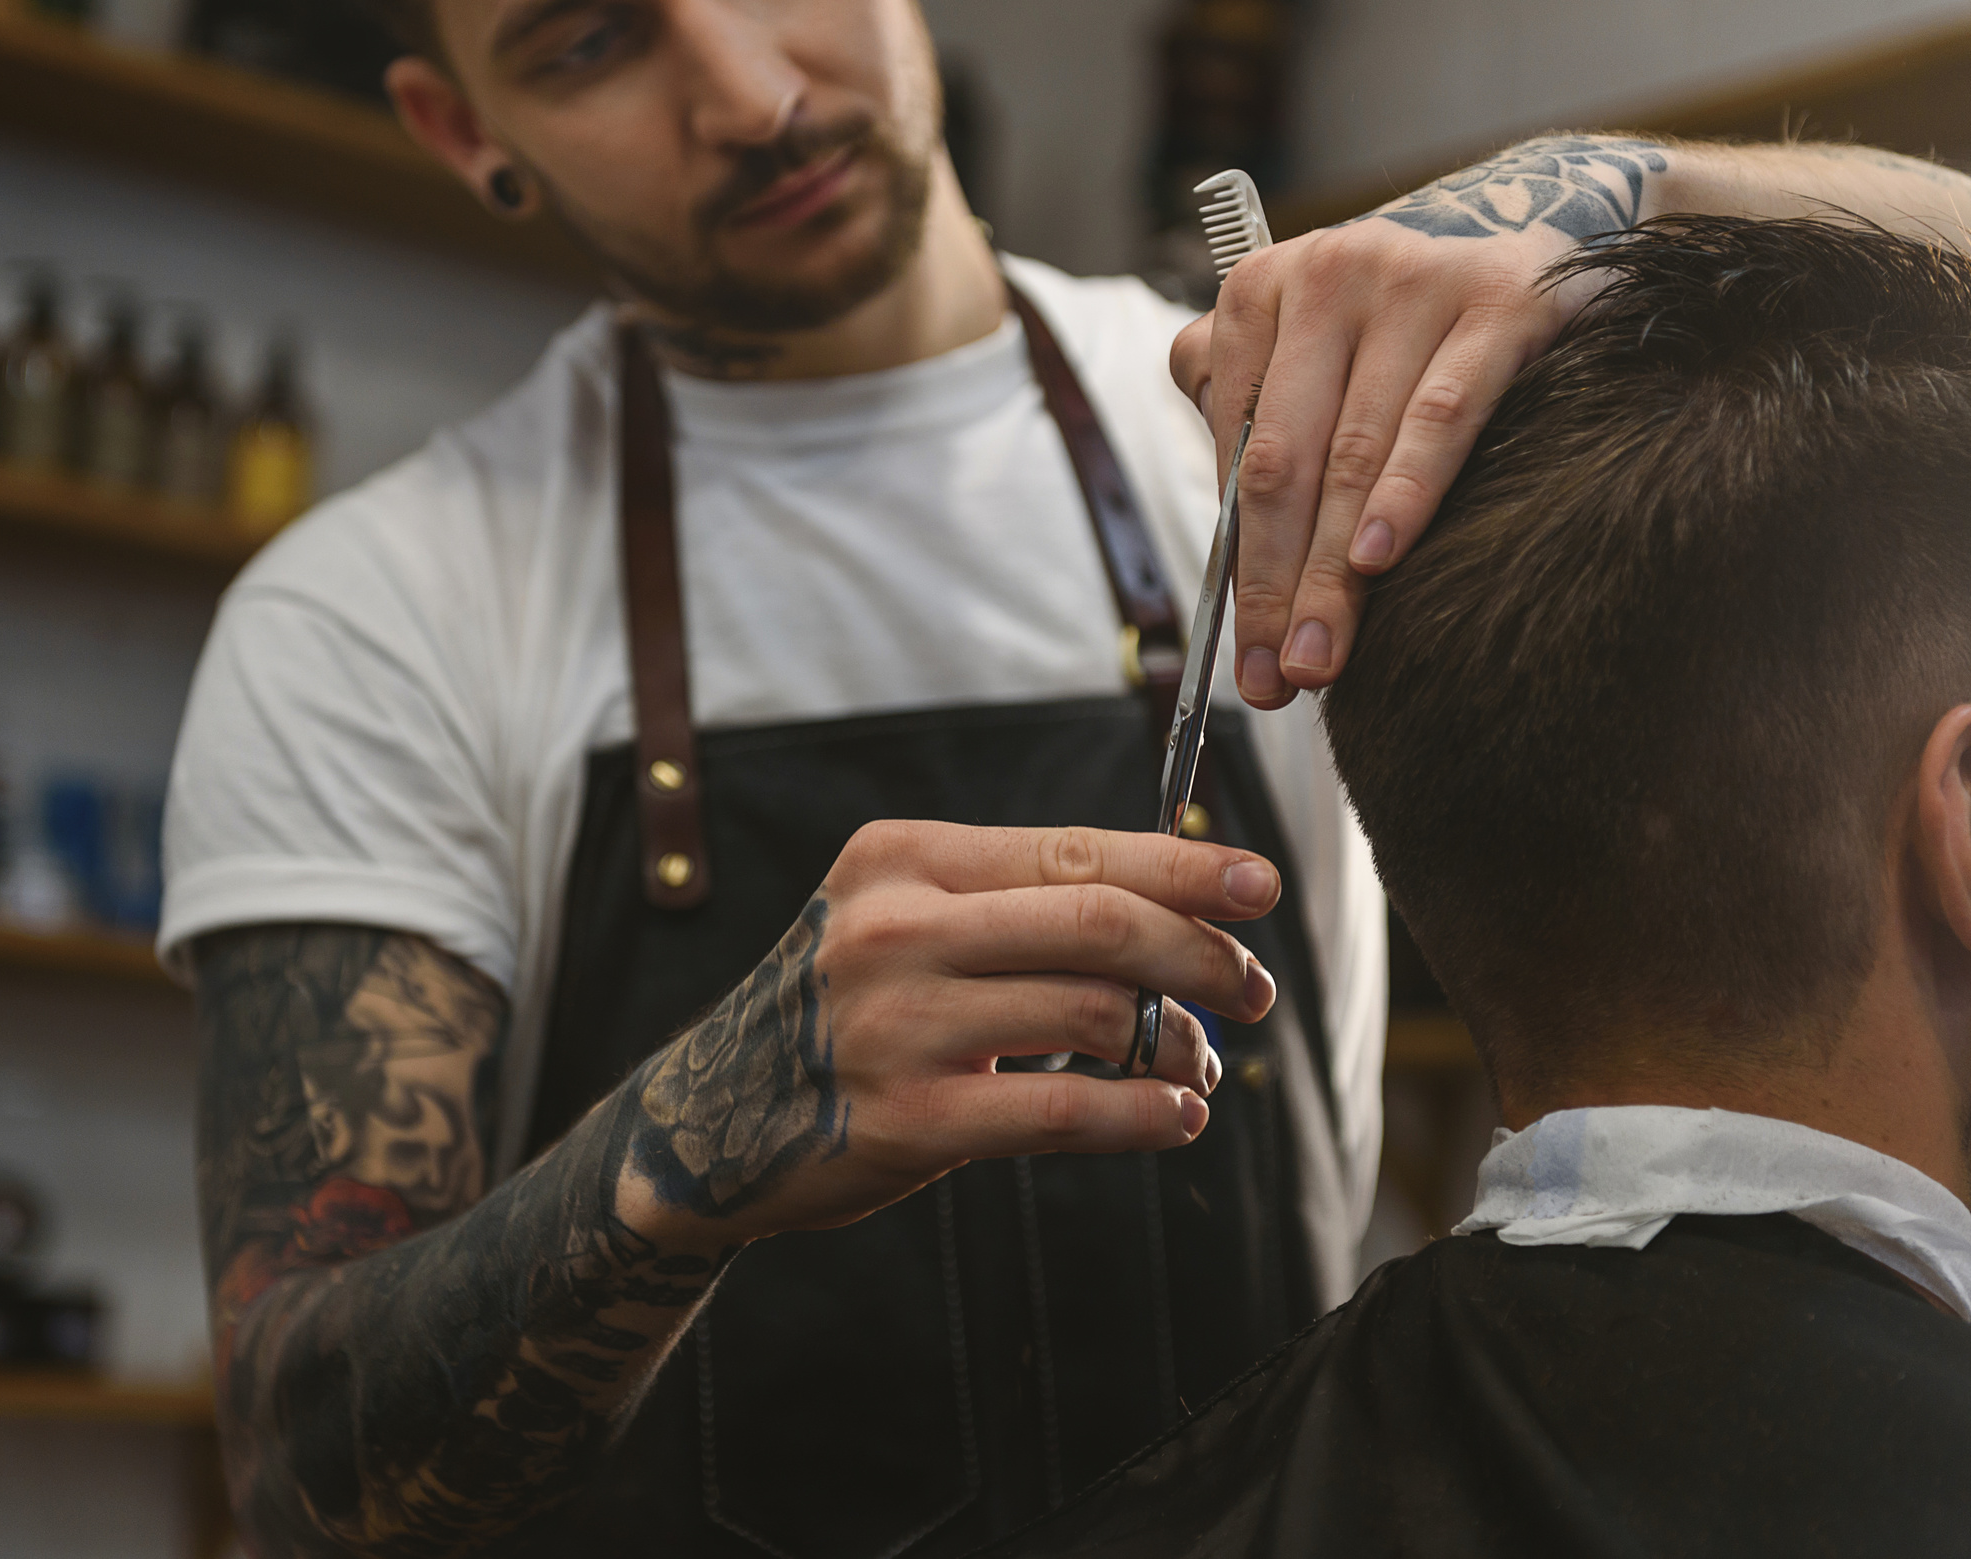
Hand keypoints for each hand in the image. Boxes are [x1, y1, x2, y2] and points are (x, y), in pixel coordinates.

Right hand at [615, 821, 1281, 1247]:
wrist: (710, 1121)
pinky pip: (1064, 1113)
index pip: (1074, 849)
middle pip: (1098, 921)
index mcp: (901, 859)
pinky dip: (1143, 1115)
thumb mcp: (904, 923)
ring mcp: (896, 1024)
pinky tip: (1177, 1117)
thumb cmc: (847, 1011)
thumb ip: (1016, 903)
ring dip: (1178, 1042)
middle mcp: (893, 929)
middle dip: (1201, 954)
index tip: (1260, 884)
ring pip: (1093, 1013)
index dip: (1184, 864)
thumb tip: (1182, 900)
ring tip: (1199, 1062)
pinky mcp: (908, 1120)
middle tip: (1254, 987)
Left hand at [1171, 136, 1672, 707]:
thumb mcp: (1311, 357)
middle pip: (1286, 462)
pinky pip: (1441, 413)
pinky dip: (1406, 490)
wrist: (1537, 247)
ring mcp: (1412, 277)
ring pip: (1356, 449)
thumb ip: (1253, 429)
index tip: (1247, 657)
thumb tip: (1230, 564)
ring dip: (1335, 569)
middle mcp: (1326, 272)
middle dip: (1281, 584)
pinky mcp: (1499, 297)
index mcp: (1258, 293)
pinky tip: (1380, 557)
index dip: (1240, 567)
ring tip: (1324, 655)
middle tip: (1283, 678)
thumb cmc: (1402, 332)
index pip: (1239, 456)